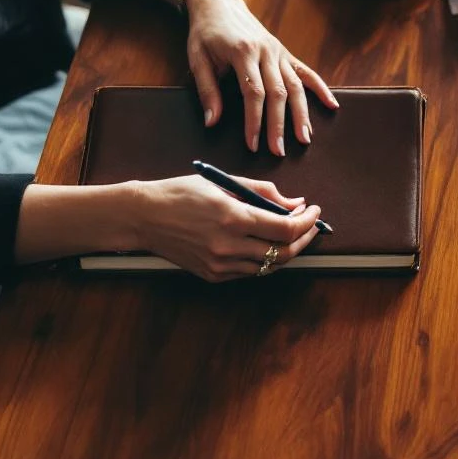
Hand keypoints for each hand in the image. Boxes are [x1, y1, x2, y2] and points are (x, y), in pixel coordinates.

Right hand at [133, 175, 321, 281]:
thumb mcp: (224, 183)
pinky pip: (250, 271)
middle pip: (284, 253)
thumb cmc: (181, 193)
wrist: (142, 217)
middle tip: (310, 225)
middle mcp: (229, 246)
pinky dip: (264, 258)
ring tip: (291, 233)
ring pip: (269, 266)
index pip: (287, 229)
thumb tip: (294, 202)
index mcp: (233, 218)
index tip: (314, 211)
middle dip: (305, 239)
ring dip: (286, 250)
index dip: (308, 222)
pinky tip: (265, 243)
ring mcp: (220, 265)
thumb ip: (263, 192)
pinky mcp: (212, 275)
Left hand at [184, 0, 338, 155]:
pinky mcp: (285, 53)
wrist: (219, 3)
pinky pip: (306, 72)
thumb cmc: (205, 33)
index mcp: (243, 52)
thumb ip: (207, 91)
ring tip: (305, 139)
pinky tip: (332, 106)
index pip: (253, 93)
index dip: (254, 120)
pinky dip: (321, 89)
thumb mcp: (197, 59)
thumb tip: (212, 123)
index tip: (253, 144)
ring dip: (302, 114)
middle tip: (279, 151)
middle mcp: (266, 52)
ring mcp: (279, 52)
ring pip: (296, 86)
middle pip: (278, 93)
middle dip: (279, 125)